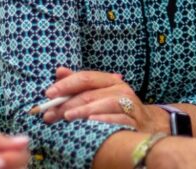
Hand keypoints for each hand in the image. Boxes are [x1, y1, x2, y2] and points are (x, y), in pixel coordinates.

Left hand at [41, 67, 162, 132]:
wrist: (147, 125)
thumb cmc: (116, 108)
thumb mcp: (99, 93)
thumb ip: (79, 83)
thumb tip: (59, 71)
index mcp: (110, 80)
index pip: (85, 77)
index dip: (66, 84)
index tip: (49, 94)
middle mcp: (121, 90)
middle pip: (91, 93)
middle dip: (67, 103)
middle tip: (50, 114)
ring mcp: (130, 106)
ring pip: (106, 104)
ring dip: (84, 110)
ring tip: (67, 117)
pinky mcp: (135, 121)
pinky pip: (119, 120)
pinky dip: (104, 121)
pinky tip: (90, 124)